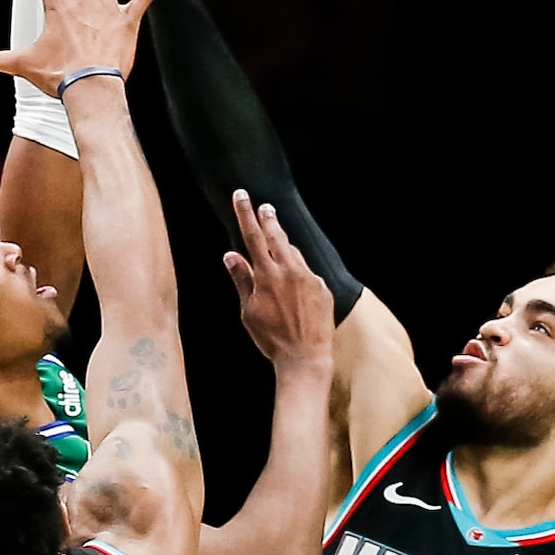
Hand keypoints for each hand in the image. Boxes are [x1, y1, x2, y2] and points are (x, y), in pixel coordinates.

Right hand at [224, 194, 333, 373]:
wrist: (305, 358)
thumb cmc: (272, 338)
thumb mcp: (248, 311)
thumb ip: (242, 279)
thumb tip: (231, 256)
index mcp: (267, 275)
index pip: (253, 236)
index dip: (246, 214)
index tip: (242, 196)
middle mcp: (290, 271)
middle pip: (277, 236)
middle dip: (269, 219)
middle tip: (265, 206)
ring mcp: (309, 278)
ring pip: (294, 254)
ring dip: (284, 246)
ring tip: (277, 244)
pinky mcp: (323, 288)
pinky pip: (307, 273)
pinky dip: (297, 273)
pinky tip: (293, 285)